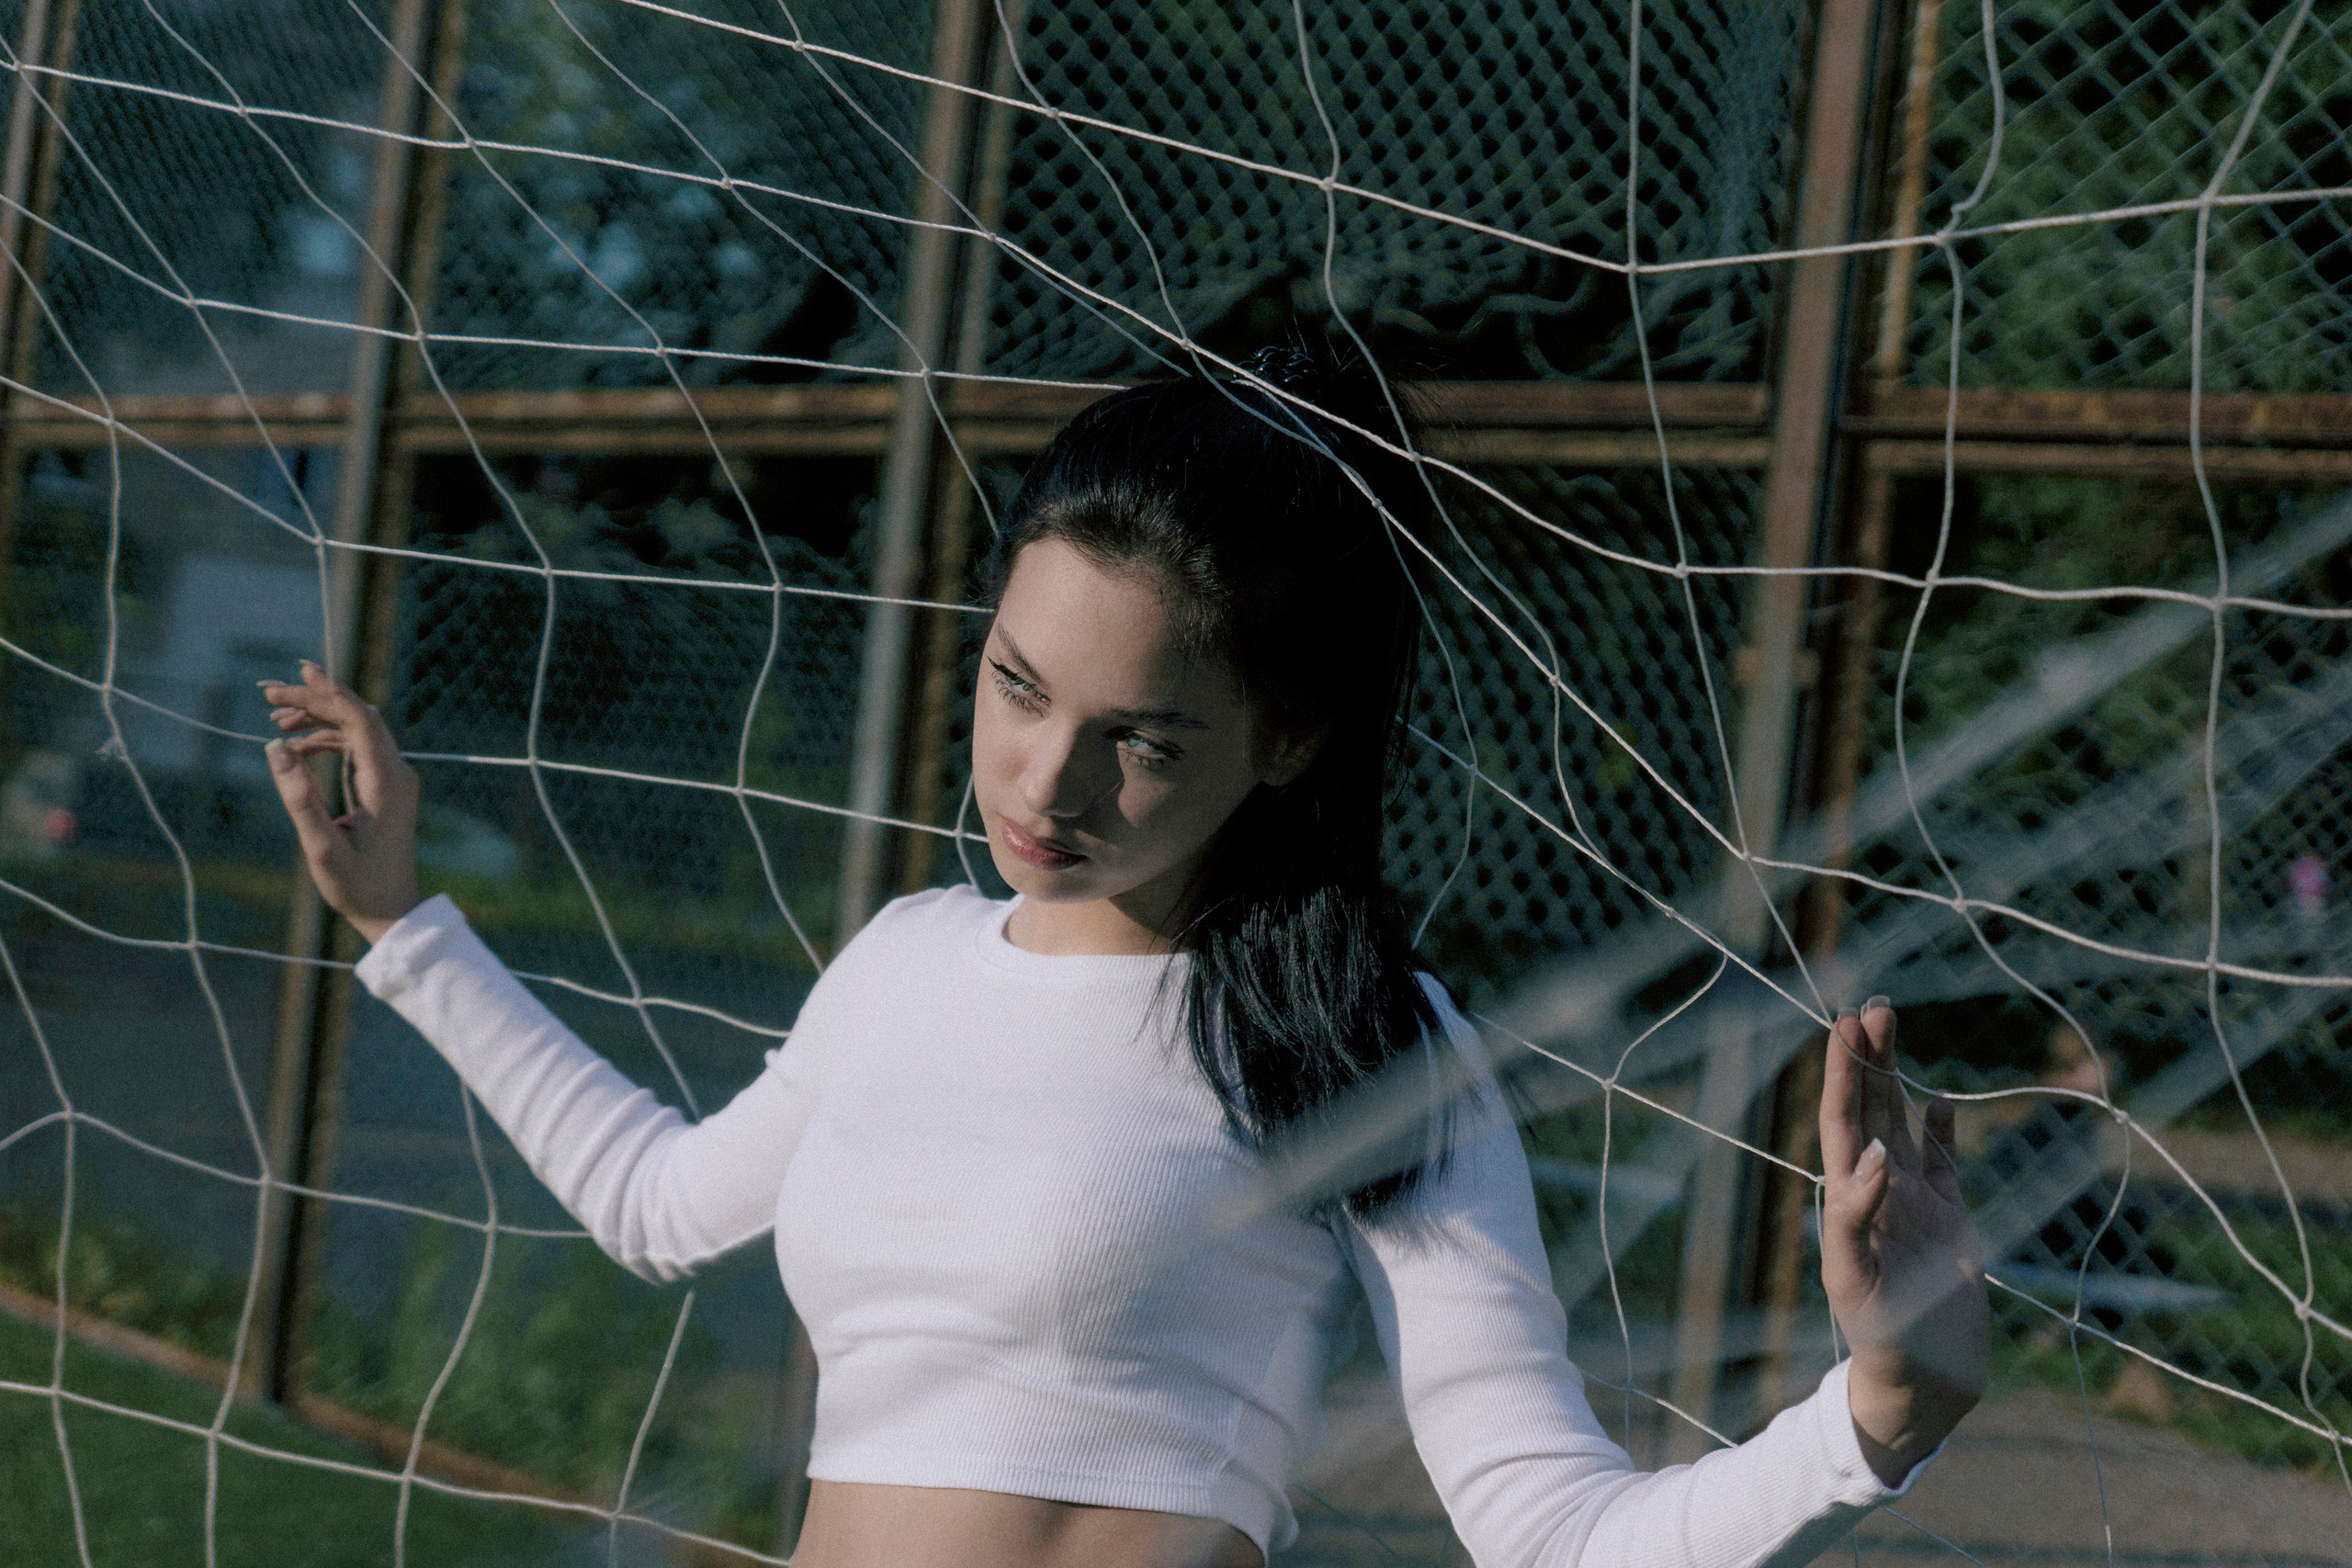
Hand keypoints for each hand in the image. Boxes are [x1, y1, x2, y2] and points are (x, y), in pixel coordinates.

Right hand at [260, 662, 422, 944]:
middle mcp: (396, 773)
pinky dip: (328, 740)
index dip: (326, 694)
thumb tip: (276, 749)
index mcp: (386, 783)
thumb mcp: (321, 847)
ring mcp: (394, 778)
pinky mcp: (386, 787)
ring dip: (319, 719)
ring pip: (357, 730)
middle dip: (316, 700)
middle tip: (270, 693)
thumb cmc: (358, 886)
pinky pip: (358, 749)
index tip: (292, 680)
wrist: (393, 911)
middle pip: (358, 717)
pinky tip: (296, 748)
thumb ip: (299, 798)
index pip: (359, 720)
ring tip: (276, 718)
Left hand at [1818, 999, 1987, 1486]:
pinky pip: (1945, 1165)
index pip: (1844, 1122)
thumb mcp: (1854, 1278)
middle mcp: (1880, 1191)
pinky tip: (1941, 1100)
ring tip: (1893, 1028)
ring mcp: (1916, 1204)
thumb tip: (1871, 1155)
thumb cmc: (1879, 1337)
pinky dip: (1943, 1131)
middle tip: (1873, 1007)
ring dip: (1898, 1080)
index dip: (1843, 1074)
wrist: (1923, 1382)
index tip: (1844, 1027)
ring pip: (1905, 1125)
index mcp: (1850, 1199)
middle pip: (1871, 1110)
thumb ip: (1855, 1216)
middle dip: (1870, 1060)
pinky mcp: (1951, 1223)